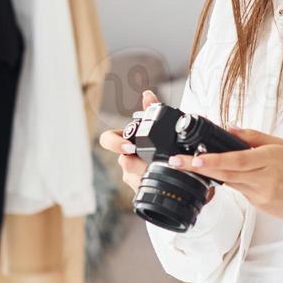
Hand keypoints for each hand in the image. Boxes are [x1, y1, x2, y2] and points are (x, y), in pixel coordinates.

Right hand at [98, 89, 217, 200]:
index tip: (130, 146)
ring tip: (162, 172)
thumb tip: (148, 94)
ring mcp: (130, 173)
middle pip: (123, 161)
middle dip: (138, 164)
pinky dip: (153, 186)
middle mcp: (125, 157)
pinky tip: (163, 183)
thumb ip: (152, 110)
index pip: (107, 139)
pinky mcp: (139, 187)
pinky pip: (141, 188)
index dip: (115, 143)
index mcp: (126, 140)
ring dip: (147, 175)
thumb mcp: (159, 126)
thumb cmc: (162, 142)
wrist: (175, 163)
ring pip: (132, 176)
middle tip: (151, 164)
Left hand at [168, 127, 282, 222]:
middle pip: (224, 174)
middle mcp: (263, 179)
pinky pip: (240, 191)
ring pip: (229, 183)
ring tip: (193, 164)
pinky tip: (235, 176)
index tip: (195, 158)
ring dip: (211, 174)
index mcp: (270, 160)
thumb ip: (255, 137)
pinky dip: (233, 181)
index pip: (236, 160)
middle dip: (198, 168)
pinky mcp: (259, 206)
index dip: (213, 161)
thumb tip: (231, 129)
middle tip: (177, 162)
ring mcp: (260, 195)